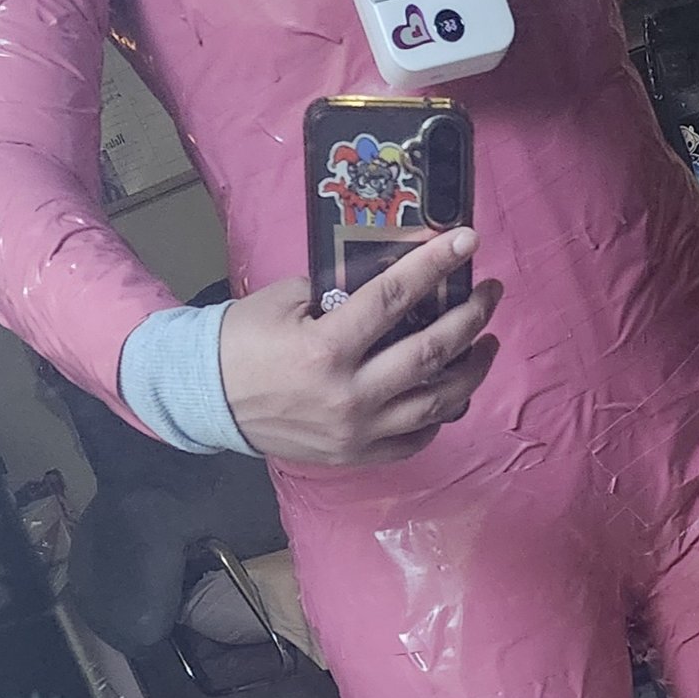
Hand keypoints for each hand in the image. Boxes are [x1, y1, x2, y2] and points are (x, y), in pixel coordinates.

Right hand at [217, 229, 501, 465]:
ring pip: (437, 402)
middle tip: (490, 293)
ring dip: (472, 370)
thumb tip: (396, 273)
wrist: (209, 400)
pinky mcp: (357, 455)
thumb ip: (340, 290)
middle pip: (432, 353)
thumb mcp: (285, 300)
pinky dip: (441, 414)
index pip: (395, 298)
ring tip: (487, 343)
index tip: (467, 241)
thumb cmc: (244, 342)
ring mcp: (358, 431)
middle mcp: (350, 394)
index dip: (435, 265)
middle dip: (471, 318)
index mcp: (327, 348)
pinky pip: (416, 439)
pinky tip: (452, 390)